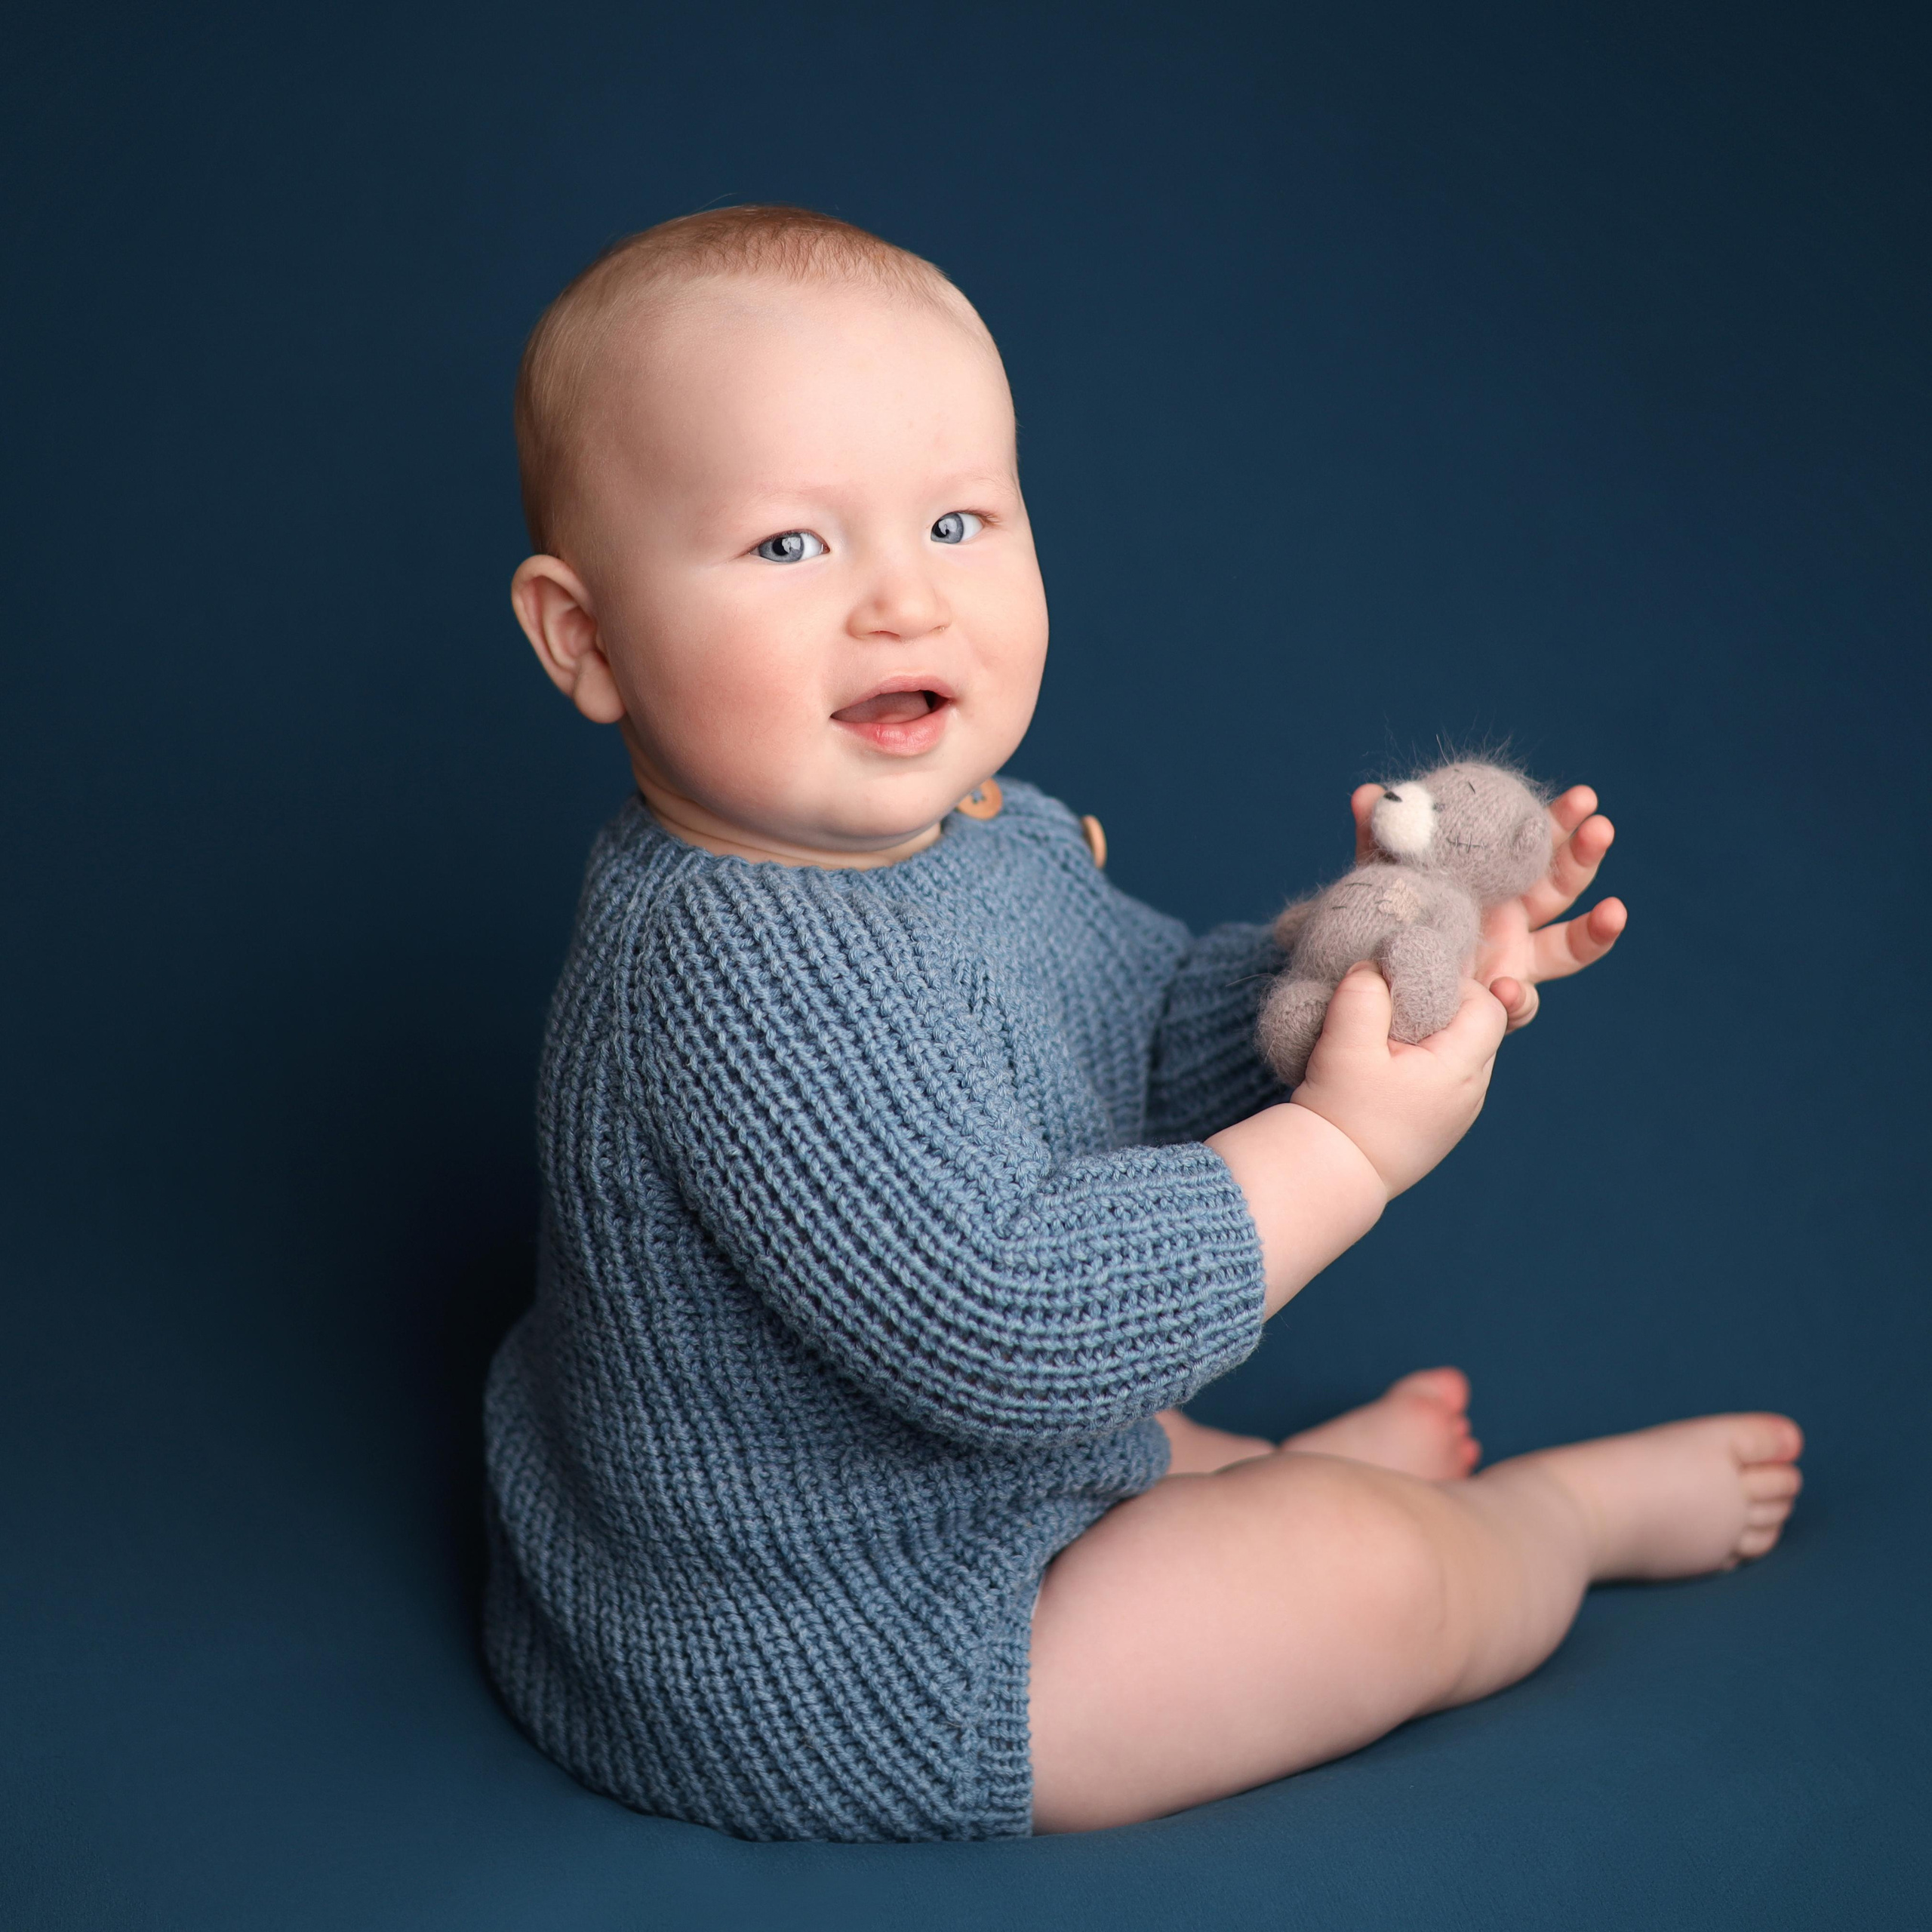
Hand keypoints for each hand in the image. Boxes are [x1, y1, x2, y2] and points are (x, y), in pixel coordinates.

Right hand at [1291, 959, 1506, 1196]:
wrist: (1330, 1177)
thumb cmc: (1340, 1112)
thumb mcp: (1344, 1043)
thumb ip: (1362, 994)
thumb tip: (1376, 965)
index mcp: (1460, 1070)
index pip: (1487, 1006)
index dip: (1452, 985)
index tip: (1407, 988)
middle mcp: (1471, 1093)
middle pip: (1478, 1028)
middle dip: (1440, 1008)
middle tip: (1393, 1011)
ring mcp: (1459, 1113)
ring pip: (1461, 1052)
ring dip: (1430, 1037)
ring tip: (1385, 1042)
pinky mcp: (1440, 1126)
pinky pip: (1445, 1078)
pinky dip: (1422, 1063)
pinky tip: (1385, 1070)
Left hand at [1349, 780, 1626, 1029]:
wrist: (1372, 981)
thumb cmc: (1387, 920)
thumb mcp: (1380, 878)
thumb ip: (1378, 840)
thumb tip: (1366, 793)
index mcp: (1494, 879)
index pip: (1538, 844)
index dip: (1561, 821)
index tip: (1583, 798)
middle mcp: (1515, 920)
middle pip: (1563, 886)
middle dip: (1586, 857)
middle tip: (1601, 828)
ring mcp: (1513, 963)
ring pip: (1568, 947)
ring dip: (1596, 930)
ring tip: (1615, 912)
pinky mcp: (1494, 1005)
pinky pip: (1516, 1004)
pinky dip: (1516, 999)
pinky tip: (1504, 989)